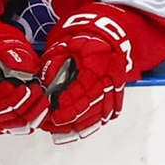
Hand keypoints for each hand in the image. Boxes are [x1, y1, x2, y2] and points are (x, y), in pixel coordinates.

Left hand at [38, 9, 132, 141]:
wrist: (108, 31)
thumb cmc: (84, 36)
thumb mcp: (65, 44)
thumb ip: (54, 64)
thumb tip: (45, 86)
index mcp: (98, 61)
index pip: (84, 90)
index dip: (69, 105)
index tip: (54, 115)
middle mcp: (111, 74)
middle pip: (94, 105)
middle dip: (73, 120)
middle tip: (54, 128)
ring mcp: (117, 84)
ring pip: (102, 112)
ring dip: (83, 125)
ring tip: (64, 134)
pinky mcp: (118, 90)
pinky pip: (110, 111)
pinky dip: (96, 122)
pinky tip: (81, 129)